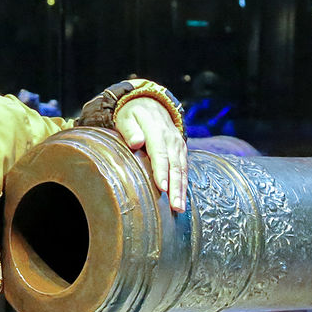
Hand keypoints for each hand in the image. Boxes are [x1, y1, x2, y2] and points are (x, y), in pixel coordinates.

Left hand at [115, 97, 187, 212]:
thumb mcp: (126, 117)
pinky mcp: (181, 150)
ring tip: (179, 208)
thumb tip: (136, 142)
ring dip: (182, 189)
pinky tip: (182, 199)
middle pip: (175, 165)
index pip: (160, 153)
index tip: (162, 188)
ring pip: (182, 169)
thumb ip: (130, 130)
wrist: (151, 103)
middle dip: (175, 187)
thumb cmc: (133, 114)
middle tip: (175, 206)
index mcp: (157, 131)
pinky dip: (184, 184)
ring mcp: (178, 145)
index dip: (161, 171)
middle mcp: (171, 139)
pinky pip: (184, 168)